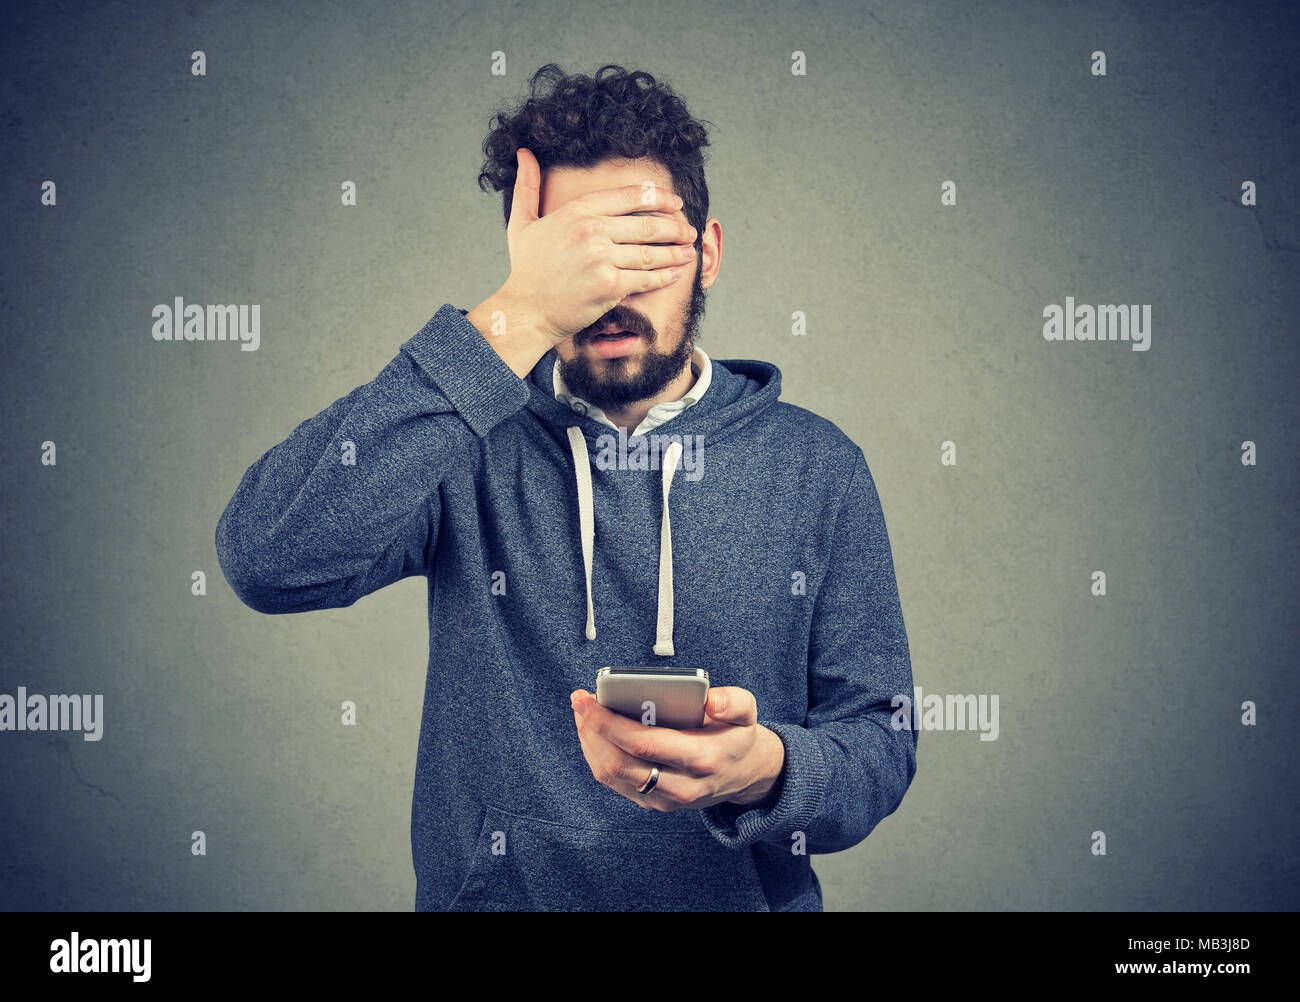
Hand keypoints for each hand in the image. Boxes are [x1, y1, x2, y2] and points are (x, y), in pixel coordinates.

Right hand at [497, 147, 697, 342]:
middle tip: (689, 230)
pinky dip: (665, 276)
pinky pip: (646, 279)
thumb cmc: (525, 268)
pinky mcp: (610, 286)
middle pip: (647, 224)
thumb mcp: (522, 222)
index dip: (658, 198)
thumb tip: (523, 152)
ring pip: (650, 253)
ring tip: (689, 251)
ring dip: (675, 252)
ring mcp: (602, 258)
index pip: (629, 197)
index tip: (675, 202)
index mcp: (577, 210)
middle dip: (674, 227)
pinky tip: (676, 273)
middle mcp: (592, 230)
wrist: (526, 310)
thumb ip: (527, 186)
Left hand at [570, 686, 785, 812]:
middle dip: (592, 730)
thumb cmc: (735, 735)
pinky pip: (614, 781)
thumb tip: (710, 701)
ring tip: (583, 712)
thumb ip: (734, 702)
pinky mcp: (653, 802)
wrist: (743, 774)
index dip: (609, 723)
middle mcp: (681, 786)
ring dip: (590, 743)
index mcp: (701, 759)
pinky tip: (593, 731)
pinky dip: (597, 755)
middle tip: (579, 701)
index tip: (588, 699)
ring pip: (611, 776)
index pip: (643, 744)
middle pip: (620, 763)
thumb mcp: (747, 712)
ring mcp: (664, 799)